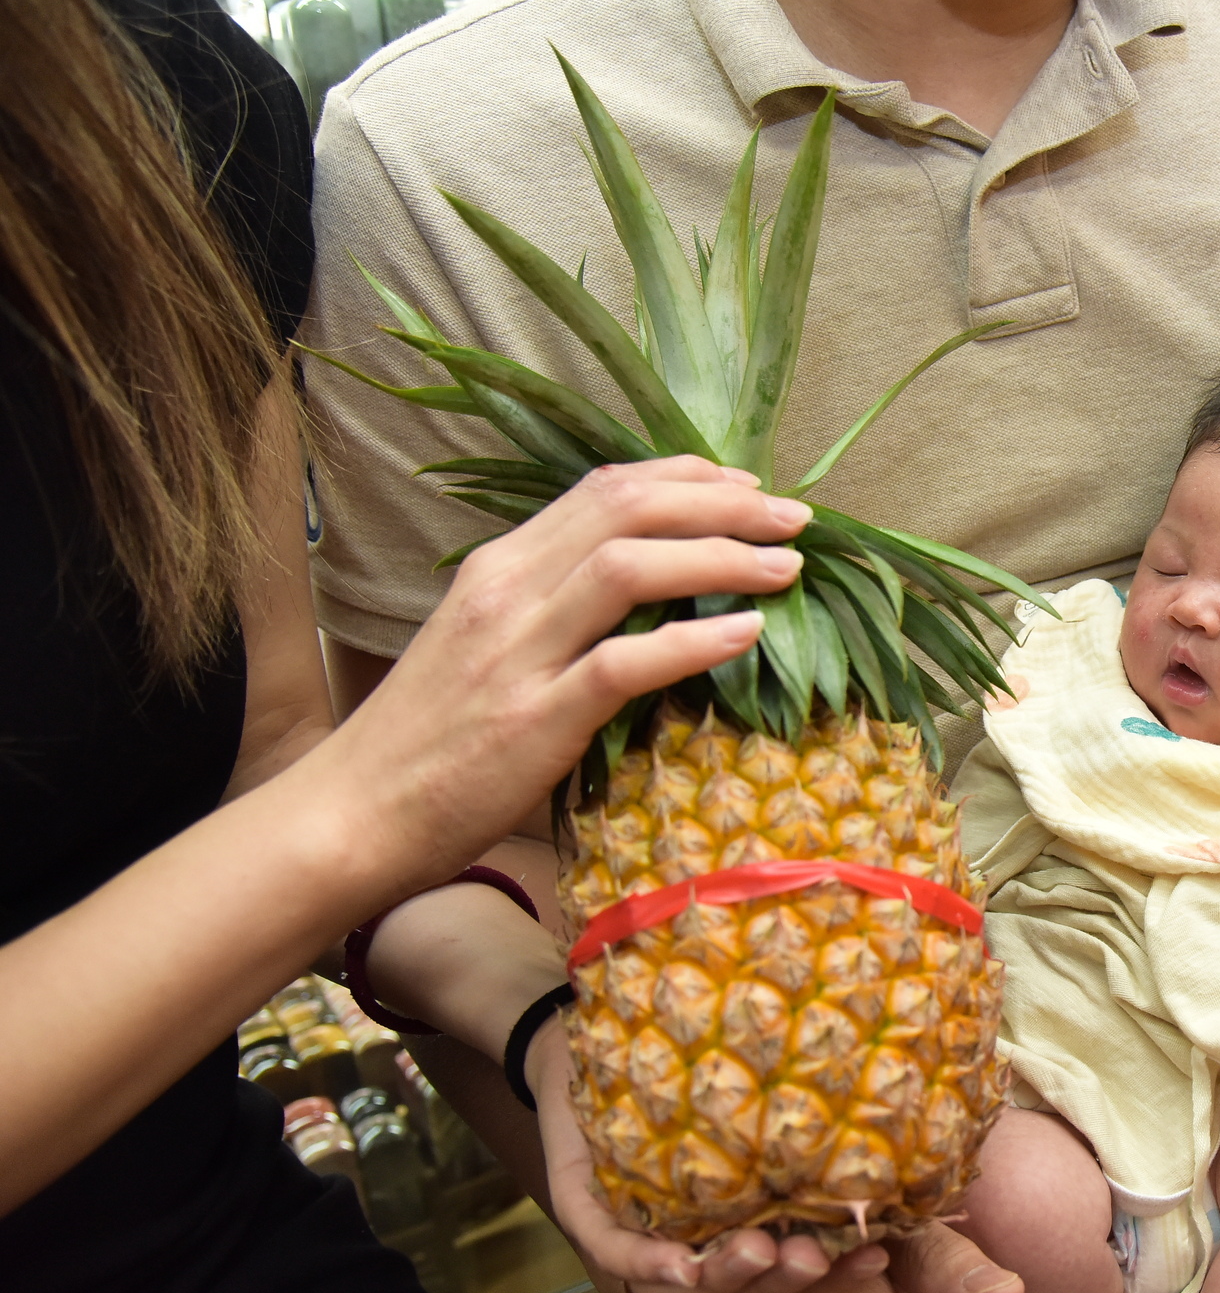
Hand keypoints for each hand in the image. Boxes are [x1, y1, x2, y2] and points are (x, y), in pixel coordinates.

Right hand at [311, 456, 808, 899]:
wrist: (352, 815)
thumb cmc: (428, 740)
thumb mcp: (485, 647)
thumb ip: (554, 609)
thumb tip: (648, 592)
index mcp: (498, 567)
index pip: (602, 489)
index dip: (686, 477)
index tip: (747, 482)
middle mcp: (507, 593)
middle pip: (627, 510)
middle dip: (723, 502)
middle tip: (794, 515)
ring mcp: (518, 655)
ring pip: (629, 568)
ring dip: (721, 556)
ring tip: (786, 565)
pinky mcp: (532, 721)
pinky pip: (624, 662)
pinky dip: (695, 640)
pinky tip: (748, 632)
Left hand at [531, 1017, 1036, 1292]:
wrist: (673, 999)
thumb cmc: (778, 1089)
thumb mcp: (865, 1151)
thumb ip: (928, 1233)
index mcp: (782, 1241)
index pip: (813, 1288)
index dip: (840, 1288)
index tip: (871, 1260)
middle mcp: (718, 1241)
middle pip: (748, 1292)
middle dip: (784, 1286)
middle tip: (811, 1259)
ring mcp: (653, 1224)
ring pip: (681, 1284)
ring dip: (722, 1279)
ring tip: (759, 1252)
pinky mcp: (595, 1198)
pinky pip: (609, 1245)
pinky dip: (641, 1260)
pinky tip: (673, 1260)